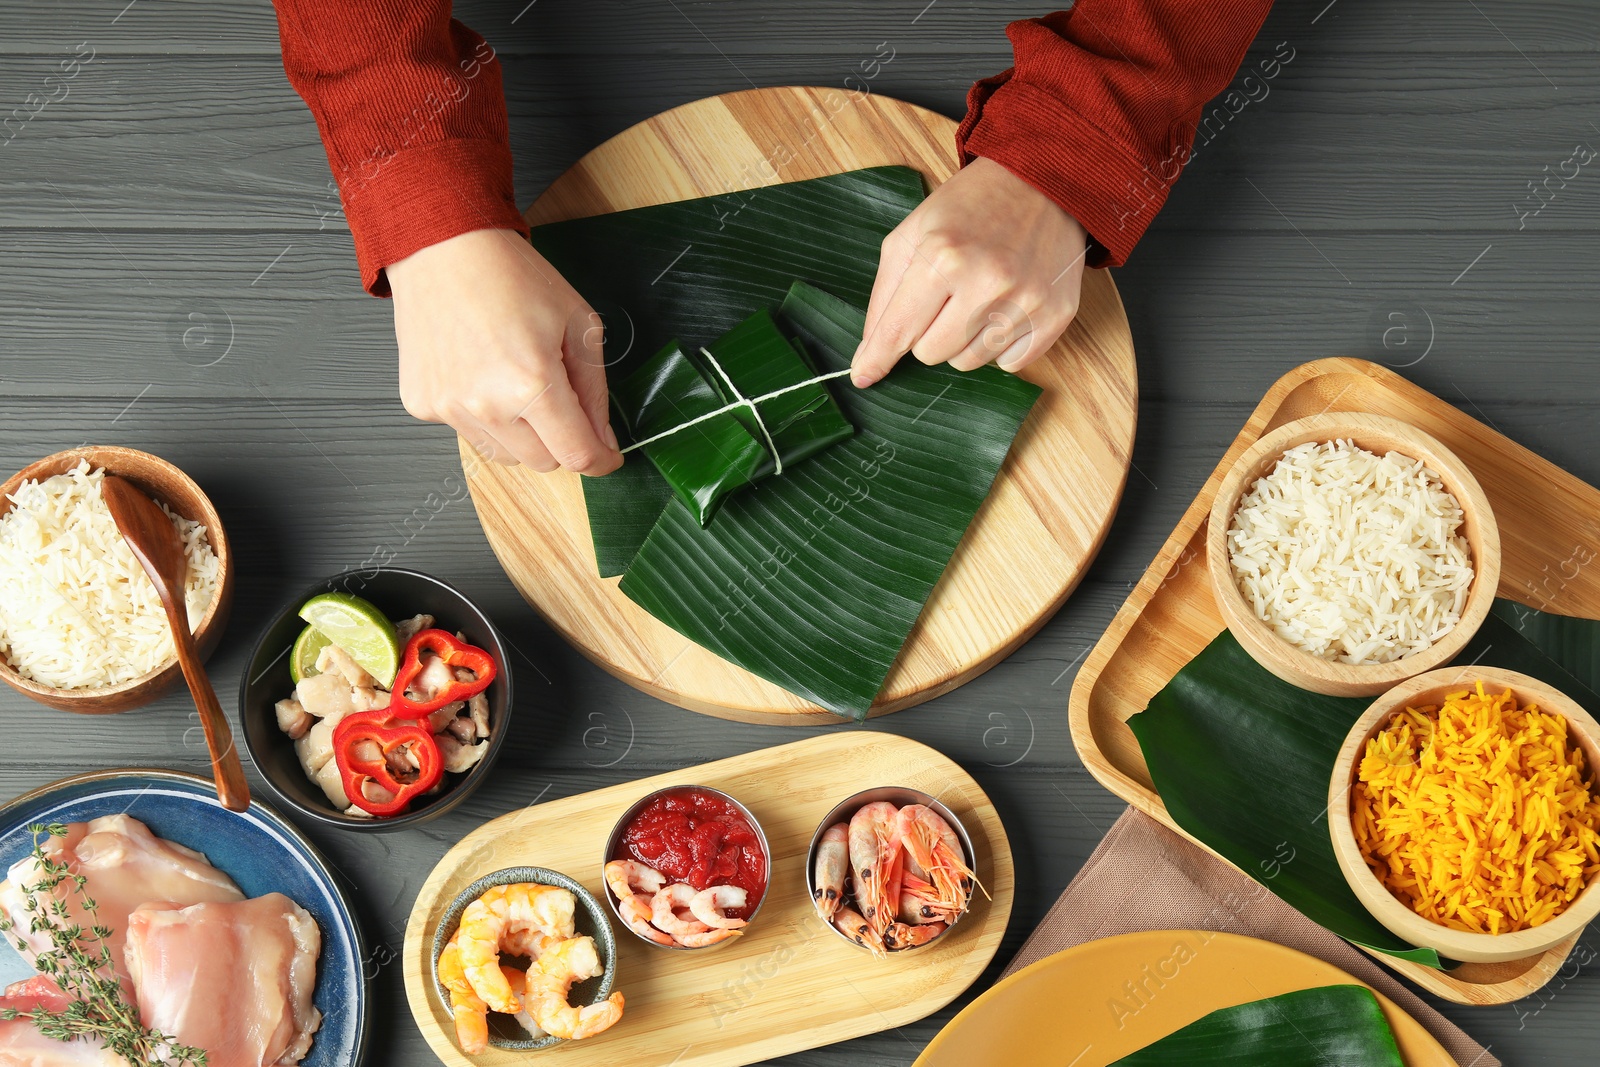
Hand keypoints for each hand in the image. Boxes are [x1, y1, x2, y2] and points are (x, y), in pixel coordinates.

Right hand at [387, 228, 621, 474]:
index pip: (577, 456)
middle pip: (543, 462)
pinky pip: (469, 432)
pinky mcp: (423, 405)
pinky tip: (482, 373)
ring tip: (516, 380)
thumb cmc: (511, 276)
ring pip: (506, 455)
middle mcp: (486, 406)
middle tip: (559, 397)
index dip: (600, 460)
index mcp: (532, 385)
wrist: (444, 248)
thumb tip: (602, 437)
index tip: (607, 455)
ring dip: (522, 433)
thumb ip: (595, 390)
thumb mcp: (579, 324)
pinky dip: (484, 416)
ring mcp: (449, 409)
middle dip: (561, 440)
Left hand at [851, 156, 1087, 386]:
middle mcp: (987, 282)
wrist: (1041, 182)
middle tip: (944, 298)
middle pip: (931, 354)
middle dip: (928, 333)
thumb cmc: (969, 207)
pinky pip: (1009, 364)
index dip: (876, 359)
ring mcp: (1026, 301)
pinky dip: (1000, 344)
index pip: (899, 332)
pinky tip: (1004, 308)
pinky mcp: (1055, 316)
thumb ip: (884, 297)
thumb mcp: (912, 234)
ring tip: (977, 298)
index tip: (864, 375)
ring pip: (969, 363)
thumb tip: (868, 360)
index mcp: (944, 256)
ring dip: (964, 339)